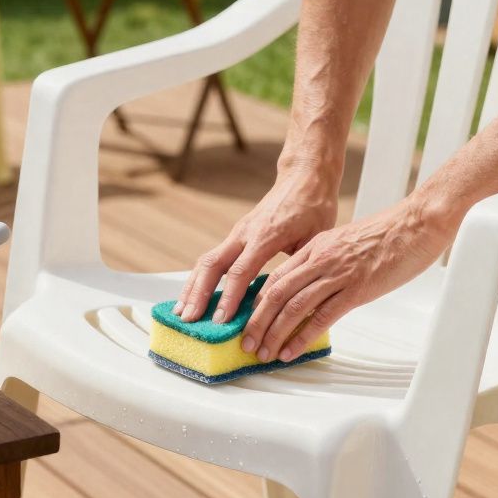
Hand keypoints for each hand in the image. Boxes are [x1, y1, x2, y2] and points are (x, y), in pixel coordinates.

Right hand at [174, 168, 338, 323]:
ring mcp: (237, 233)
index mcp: (266, 235)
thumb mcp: (316, 238)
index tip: (220, 320)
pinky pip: (212, 258)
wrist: (305, 177)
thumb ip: (299, 267)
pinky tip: (193, 297)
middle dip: (198, 294)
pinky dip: (200, 279)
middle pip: (213, 265)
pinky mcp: (236, 235)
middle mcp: (245, 233)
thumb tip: (292, 303)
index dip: (230, 297)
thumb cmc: (314, 207)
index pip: (241, 270)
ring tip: (181, 314)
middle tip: (189, 320)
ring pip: (206, 261)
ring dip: (192, 288)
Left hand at [240, 200, 454, 362]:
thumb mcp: (348, 243)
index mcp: (316, 246)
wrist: (417, 222)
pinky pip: (321, 317)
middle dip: (256, 322)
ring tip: (263, 352)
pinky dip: (301, 337)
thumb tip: (318, 285)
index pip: (275, 277)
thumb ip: (329, 261)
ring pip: (292, 306)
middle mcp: (320, 259)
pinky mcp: (356, 289)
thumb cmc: (390, 233)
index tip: (248, 320)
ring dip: (273, 333)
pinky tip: (291, 351)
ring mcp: (337, 274)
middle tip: (246, 342)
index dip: (257, 302)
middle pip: (275, 293)